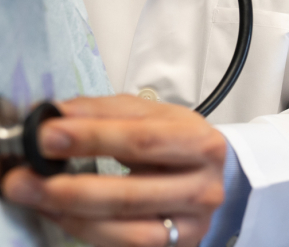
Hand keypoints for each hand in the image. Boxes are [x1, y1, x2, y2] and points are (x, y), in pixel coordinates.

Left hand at [1, 95, 226, 246]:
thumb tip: (57, 114)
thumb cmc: (176, 141)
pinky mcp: (177, 246)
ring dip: (70, 214)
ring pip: (125, 229)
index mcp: (202, 143)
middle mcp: (204, 187)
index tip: (48, 135)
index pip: (143, 141)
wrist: (205, 173)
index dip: (93, 139)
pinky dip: (85, 230)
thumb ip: (105, 111)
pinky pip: (124, 245)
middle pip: (132, 193)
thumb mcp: (151, 115)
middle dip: (71, 186)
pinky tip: (60, 213)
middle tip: (26, 176)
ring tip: (34, 195)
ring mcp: (192, 224)